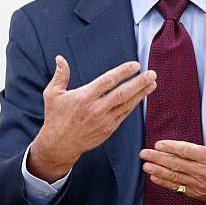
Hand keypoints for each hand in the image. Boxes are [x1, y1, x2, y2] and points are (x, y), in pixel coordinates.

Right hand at [28, 55, 156, 182]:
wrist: (59, 145)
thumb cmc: (56, 117)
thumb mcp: (53, 94)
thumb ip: (60, 75)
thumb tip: (60, 58)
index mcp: (84, 97)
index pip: (108, 81)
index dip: (123, 72)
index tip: (135, 65)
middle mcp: (96, 109)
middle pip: (122, 93)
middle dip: (139, 83)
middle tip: (151, 74)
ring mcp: (104, 120)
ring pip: (127, 104)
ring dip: (141, 93)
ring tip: (152, 83)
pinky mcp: (109, 129)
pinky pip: (124, 114)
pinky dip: (134, 104)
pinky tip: (142, 96)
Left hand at [139, 125, 205, 204]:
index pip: (186, 150)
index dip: (171, 147)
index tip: (158, 144)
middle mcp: (203, 171)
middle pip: (176, 163)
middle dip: (158, 158)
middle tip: (145, 153)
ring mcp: (199, 184)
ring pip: (175, 176)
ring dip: (158, 171)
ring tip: (146, 166)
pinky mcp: (197, 193)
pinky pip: (178, 188)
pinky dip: (165, 183)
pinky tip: (155, 178)